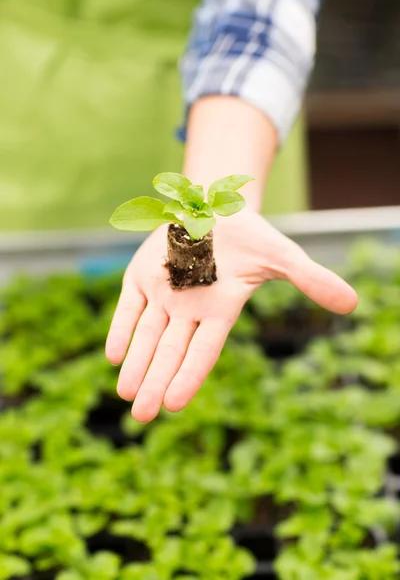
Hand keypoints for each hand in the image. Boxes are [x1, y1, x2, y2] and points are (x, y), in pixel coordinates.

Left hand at [106, 210, 357, 422]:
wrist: (216, 208)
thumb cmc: (250, 236)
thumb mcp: (281, 256)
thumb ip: (310, 279)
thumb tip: (351, 303)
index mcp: (220, 310)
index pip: (203, 350)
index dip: (189, 375)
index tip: (173, 404)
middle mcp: (189, 310)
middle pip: (170, 352)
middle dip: (156, 383)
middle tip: (142, 416)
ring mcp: (163, 294)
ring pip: (147, 336)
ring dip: (136, 364)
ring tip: (126, 394)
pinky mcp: (142, 276)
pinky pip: (129, 307)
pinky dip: (121, 328)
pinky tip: (113, 355)